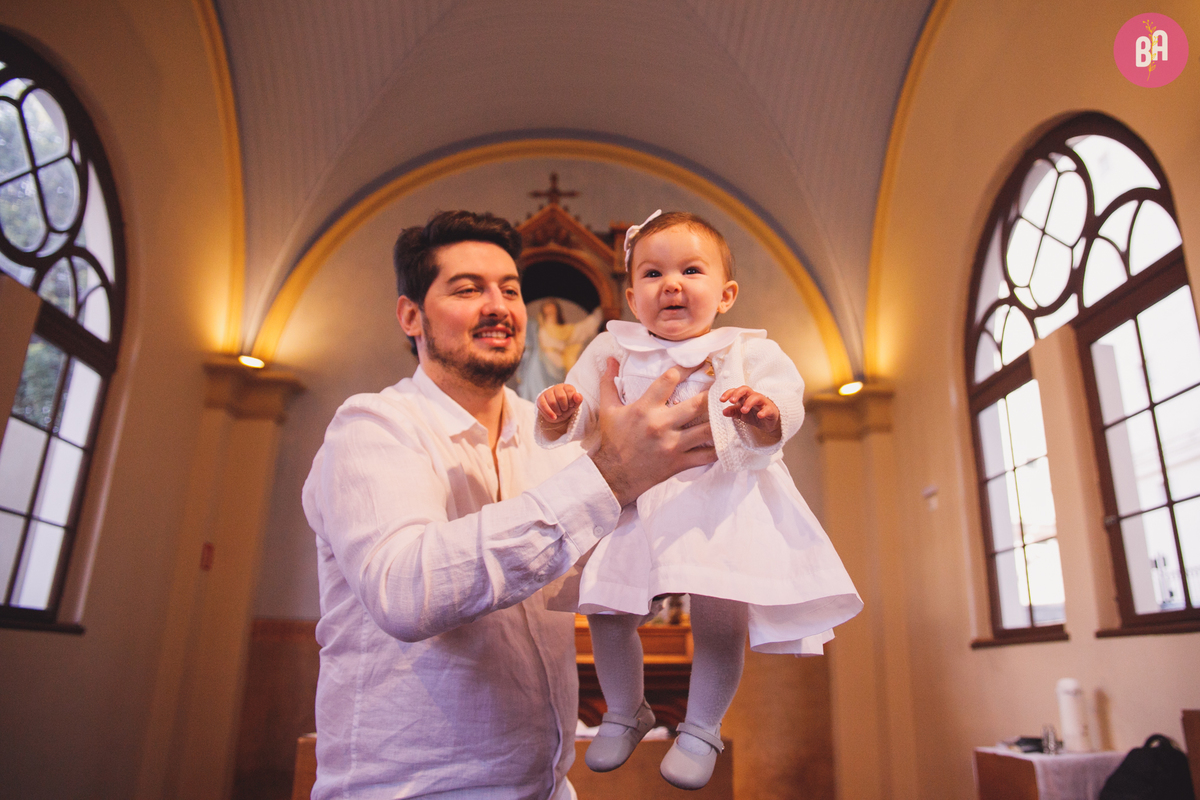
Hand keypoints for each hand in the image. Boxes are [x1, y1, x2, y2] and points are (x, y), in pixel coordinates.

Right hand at [537, 383, 581, 422]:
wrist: (557, 414)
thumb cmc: (567, 407)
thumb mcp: (574, 405)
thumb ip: (578, 399)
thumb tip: (577, 395)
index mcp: (566, 387)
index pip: (570, 392)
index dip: (572, 401)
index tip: (571, 405)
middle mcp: (556, 387)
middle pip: (561, 397)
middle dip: (564, 407)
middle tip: (564, 409)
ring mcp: (547, 392)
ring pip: (552, 402)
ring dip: (557, 411)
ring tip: (559, 413)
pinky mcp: (540, 399)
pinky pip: (544, 406)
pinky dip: (550, 413)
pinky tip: (554, 417)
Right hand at [591, 358, 716, 505]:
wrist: (613, 476)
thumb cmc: (612, 440)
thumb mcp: (607, 410)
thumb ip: (609, 383)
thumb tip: (610, 359)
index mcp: (644, 409)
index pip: (669, 379)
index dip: (686, 368)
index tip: (698, 363)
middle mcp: (661, 425)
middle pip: (697, 404)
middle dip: (713, 392)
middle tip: (724, 384)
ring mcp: (672, 445)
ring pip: (707, 430)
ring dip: (720, 420)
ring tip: (730, 410)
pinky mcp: (679, 463)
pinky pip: (706, 455)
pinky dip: (718, 447)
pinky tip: (725, 438)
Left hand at [720, 385, 781, 444]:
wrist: (768, 423)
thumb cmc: (754, 415)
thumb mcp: (741, 414)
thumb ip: (733, 412)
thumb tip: (724, 411)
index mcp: (745, 397)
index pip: (736, 390)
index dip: (728, 393)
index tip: (721, 400)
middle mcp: (753, 397)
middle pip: (746, 389)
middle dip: (737, 393)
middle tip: (731, 401)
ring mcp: (763, 403)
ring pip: (756, 397)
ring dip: (748, 403)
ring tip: (743, 411)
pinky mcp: (771, 410)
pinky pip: (768, 409)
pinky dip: (764, 412)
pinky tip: (759, 416)